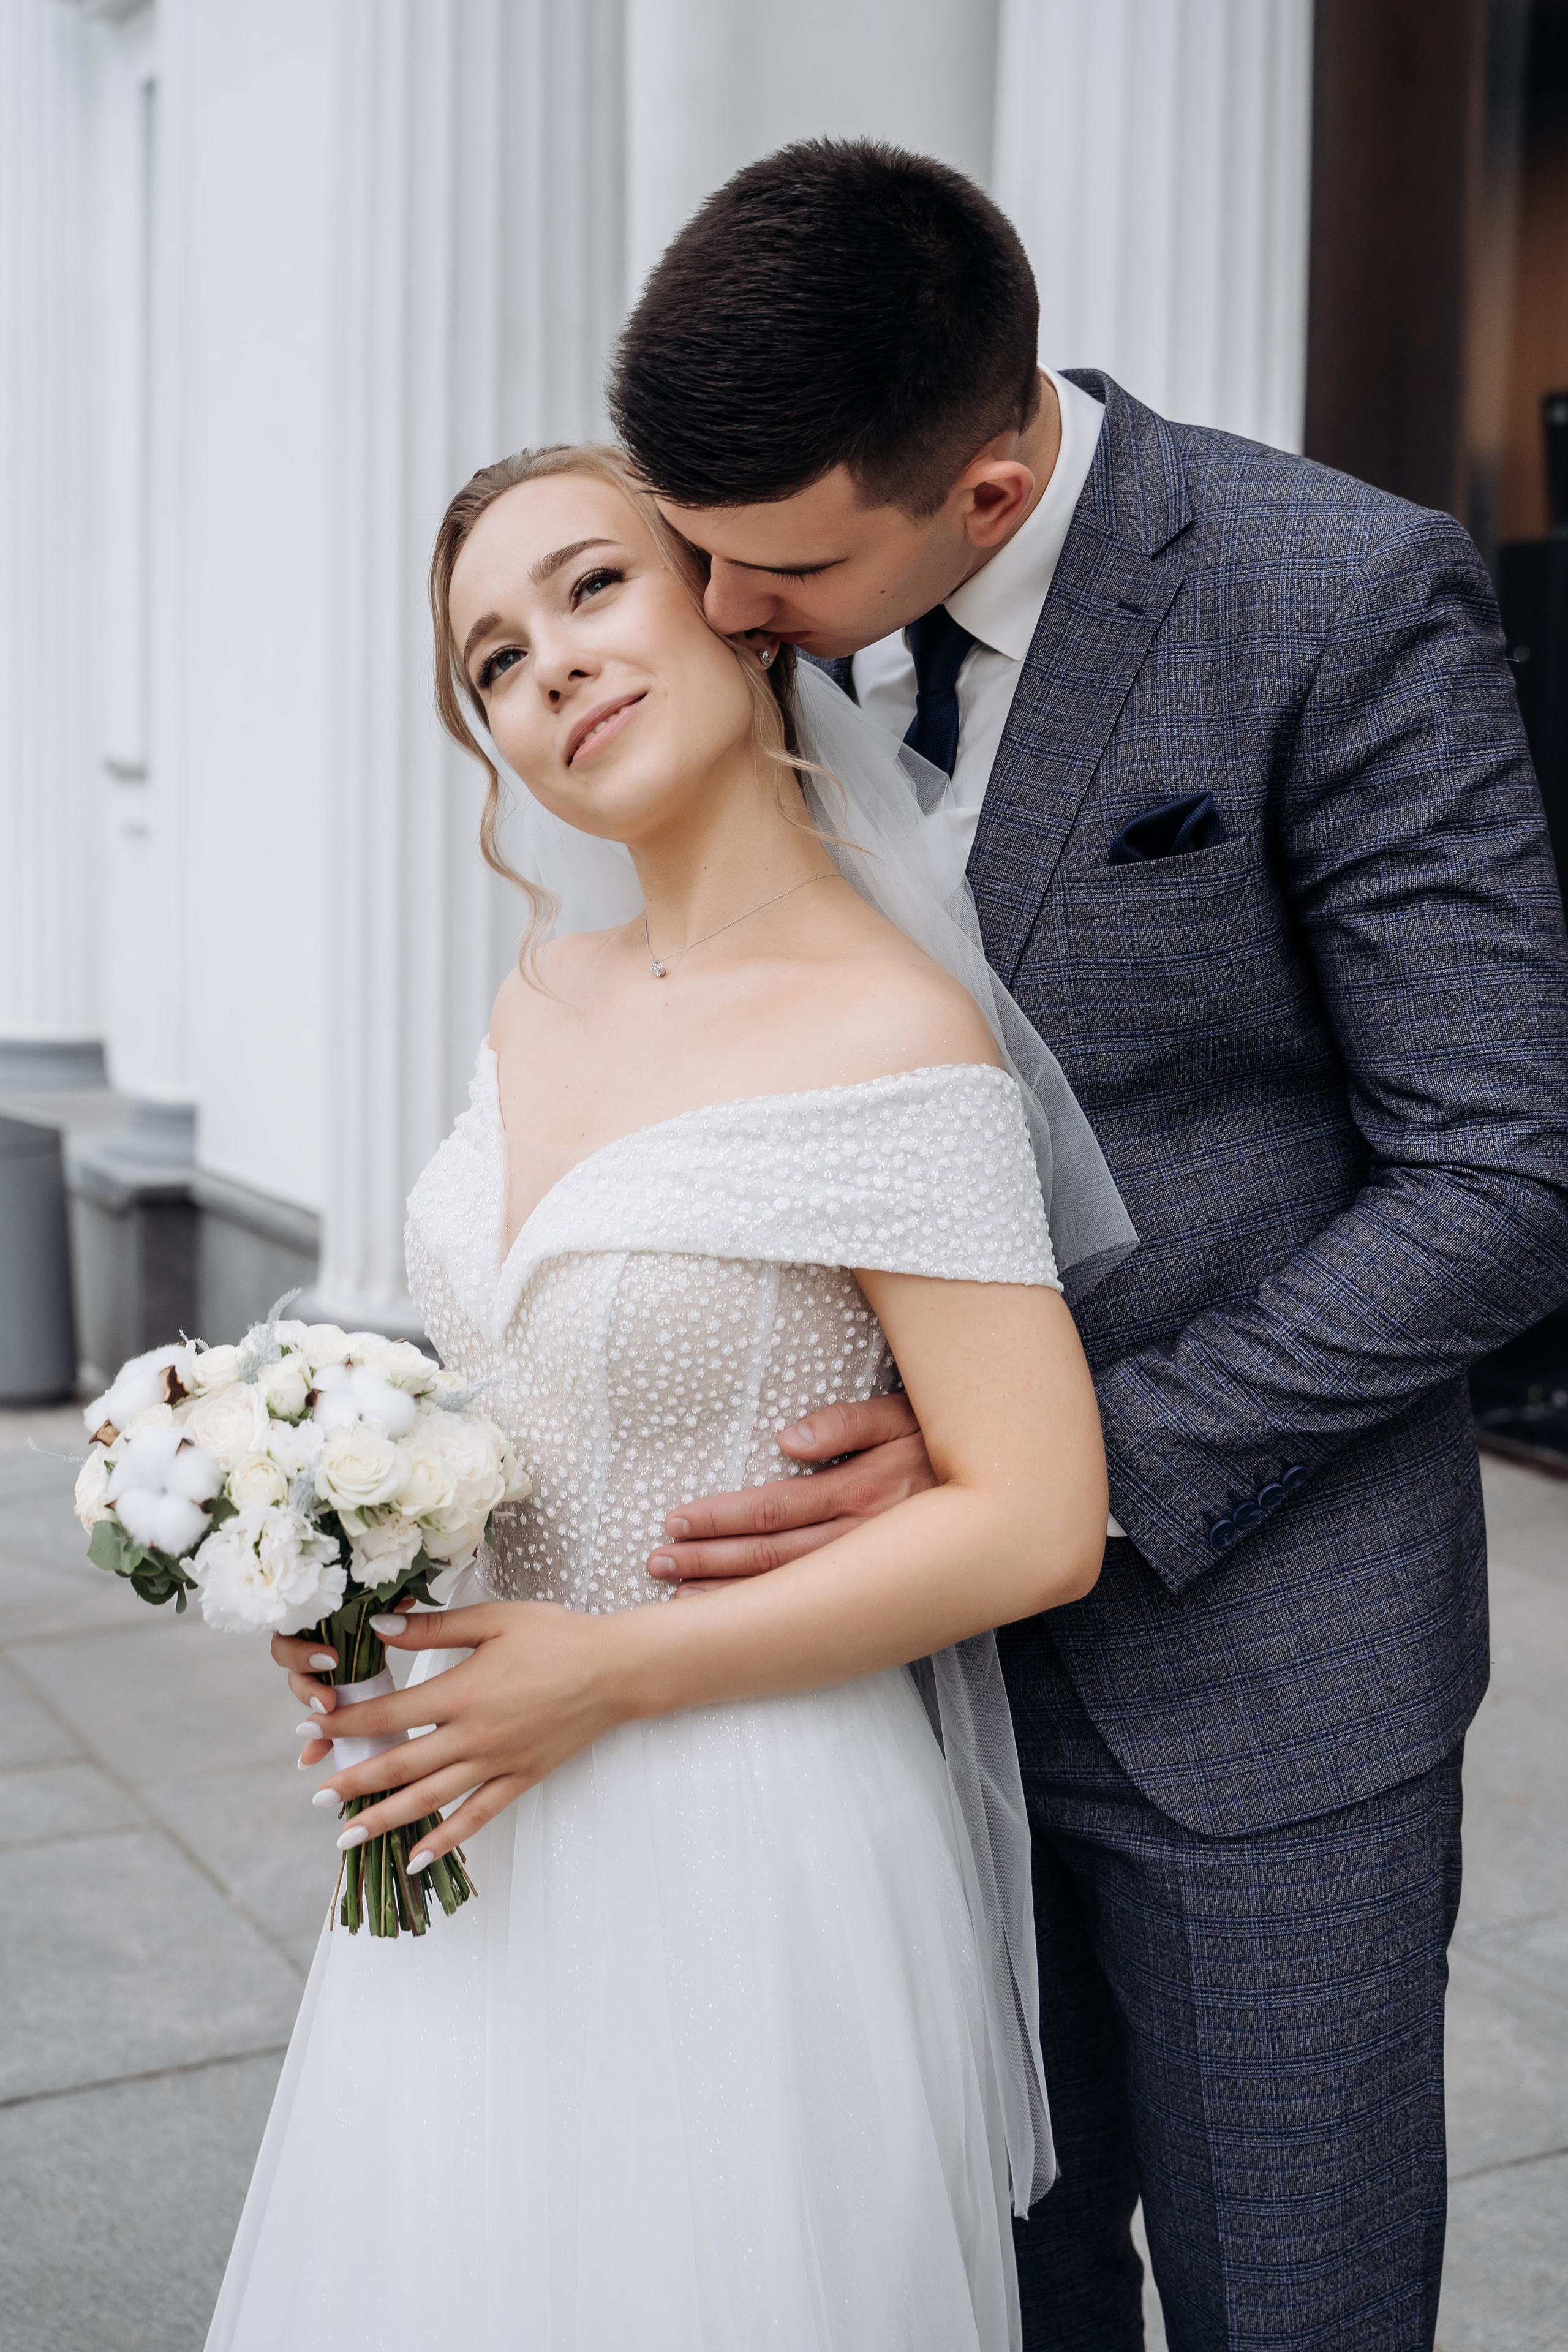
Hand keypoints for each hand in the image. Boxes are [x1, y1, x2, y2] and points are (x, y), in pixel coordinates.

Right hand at [274, 1597, 419, 1771]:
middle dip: (306, 1689)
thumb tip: (404, 1599)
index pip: (289, 1634)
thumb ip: (390, 1600)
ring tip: (322, 1731)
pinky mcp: (333, 1701)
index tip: (331, 1660)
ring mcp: (320, 1675)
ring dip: (313, 1717)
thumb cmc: (385, 1607)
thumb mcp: (388, 1602)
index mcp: (317, 1618)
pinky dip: (317, 1742)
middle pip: (291, 1671)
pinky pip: (321, 1725)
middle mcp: (312, 1647)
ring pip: (306, 1698)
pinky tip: (309, 1760)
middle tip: (329, 1703)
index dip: (301, 1651)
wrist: (397, 1628)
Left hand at [295, 1600, 619, 1866]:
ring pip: (431, 1799)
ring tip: (346, 1837)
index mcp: (462, 1692)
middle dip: (352, 1780)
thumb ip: (435, 1628)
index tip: (309, 1729)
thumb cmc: (557, 1636)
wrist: (616, 1669)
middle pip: (400, 1765)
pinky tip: (417, 1859)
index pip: (388, 1713)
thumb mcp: (494, 1619)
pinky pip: (477, 1816)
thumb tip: (381, 1628)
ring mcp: (498, 1763)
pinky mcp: (521, 1778)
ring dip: (385, 1820)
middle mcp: (474, 1735)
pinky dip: (445, 1840)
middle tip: (316, 1795)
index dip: (344, 1723)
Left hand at [646, 1394, 933, 1591]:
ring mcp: (879, 1569)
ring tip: (681, 1594)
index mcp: (866, 1488)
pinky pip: (823, 1604)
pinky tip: (743, 1619)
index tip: (674, 1522)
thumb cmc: (947, 1437)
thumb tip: (788, 1441)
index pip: (775, 1508)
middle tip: (656, 1563)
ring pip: (794, 1587)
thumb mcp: (904, 1413)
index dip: (721, 1518)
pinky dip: (777, 1612)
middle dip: (710, 1560)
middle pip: (774, 1554)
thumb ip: (847, 1422)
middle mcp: (868, 1536)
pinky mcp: (889, 1587)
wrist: (1017, 1493)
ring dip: (734, 1591)